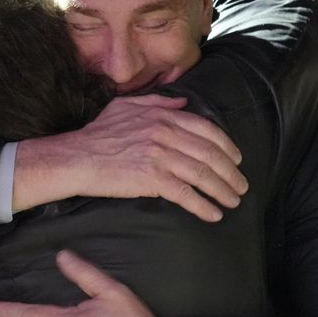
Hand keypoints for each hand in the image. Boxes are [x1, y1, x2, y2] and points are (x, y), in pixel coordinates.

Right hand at [12, 94, 246, 220]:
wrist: (76, 157)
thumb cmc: (98, 134)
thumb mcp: (127, 106)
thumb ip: (157, 102)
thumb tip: (183, 102)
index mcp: (162, 116)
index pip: (206, 129)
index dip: (226, 146)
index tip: (237, 159)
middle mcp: (165, 133)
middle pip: (210, 153)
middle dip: (231, 172)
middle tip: (241, 185)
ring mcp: (159, 156)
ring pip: (202, 174)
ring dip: (222, 190)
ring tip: (233, 201)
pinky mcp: (151, 179)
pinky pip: (185, 193)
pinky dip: (203, 205)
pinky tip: (213, 214)